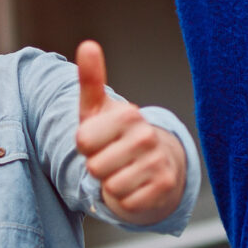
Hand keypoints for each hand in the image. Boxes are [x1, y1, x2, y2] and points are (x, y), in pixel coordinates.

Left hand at [75, 41, 184, 222]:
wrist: (155, 163)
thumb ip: (91, 79)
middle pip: (95, 167)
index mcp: (128, 114)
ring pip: (111, 186)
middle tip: (111, 158)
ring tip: (122, 171)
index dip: (85, 146)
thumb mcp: (97, 109)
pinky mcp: (164, 187)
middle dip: (98, 167)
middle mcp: (146, 135)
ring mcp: (158, 161)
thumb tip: (88, 44)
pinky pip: (126, 203)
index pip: (82, 142)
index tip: (98, 140)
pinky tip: (135, 185)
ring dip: (112, 184)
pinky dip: (125, 199)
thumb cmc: (116, 135)